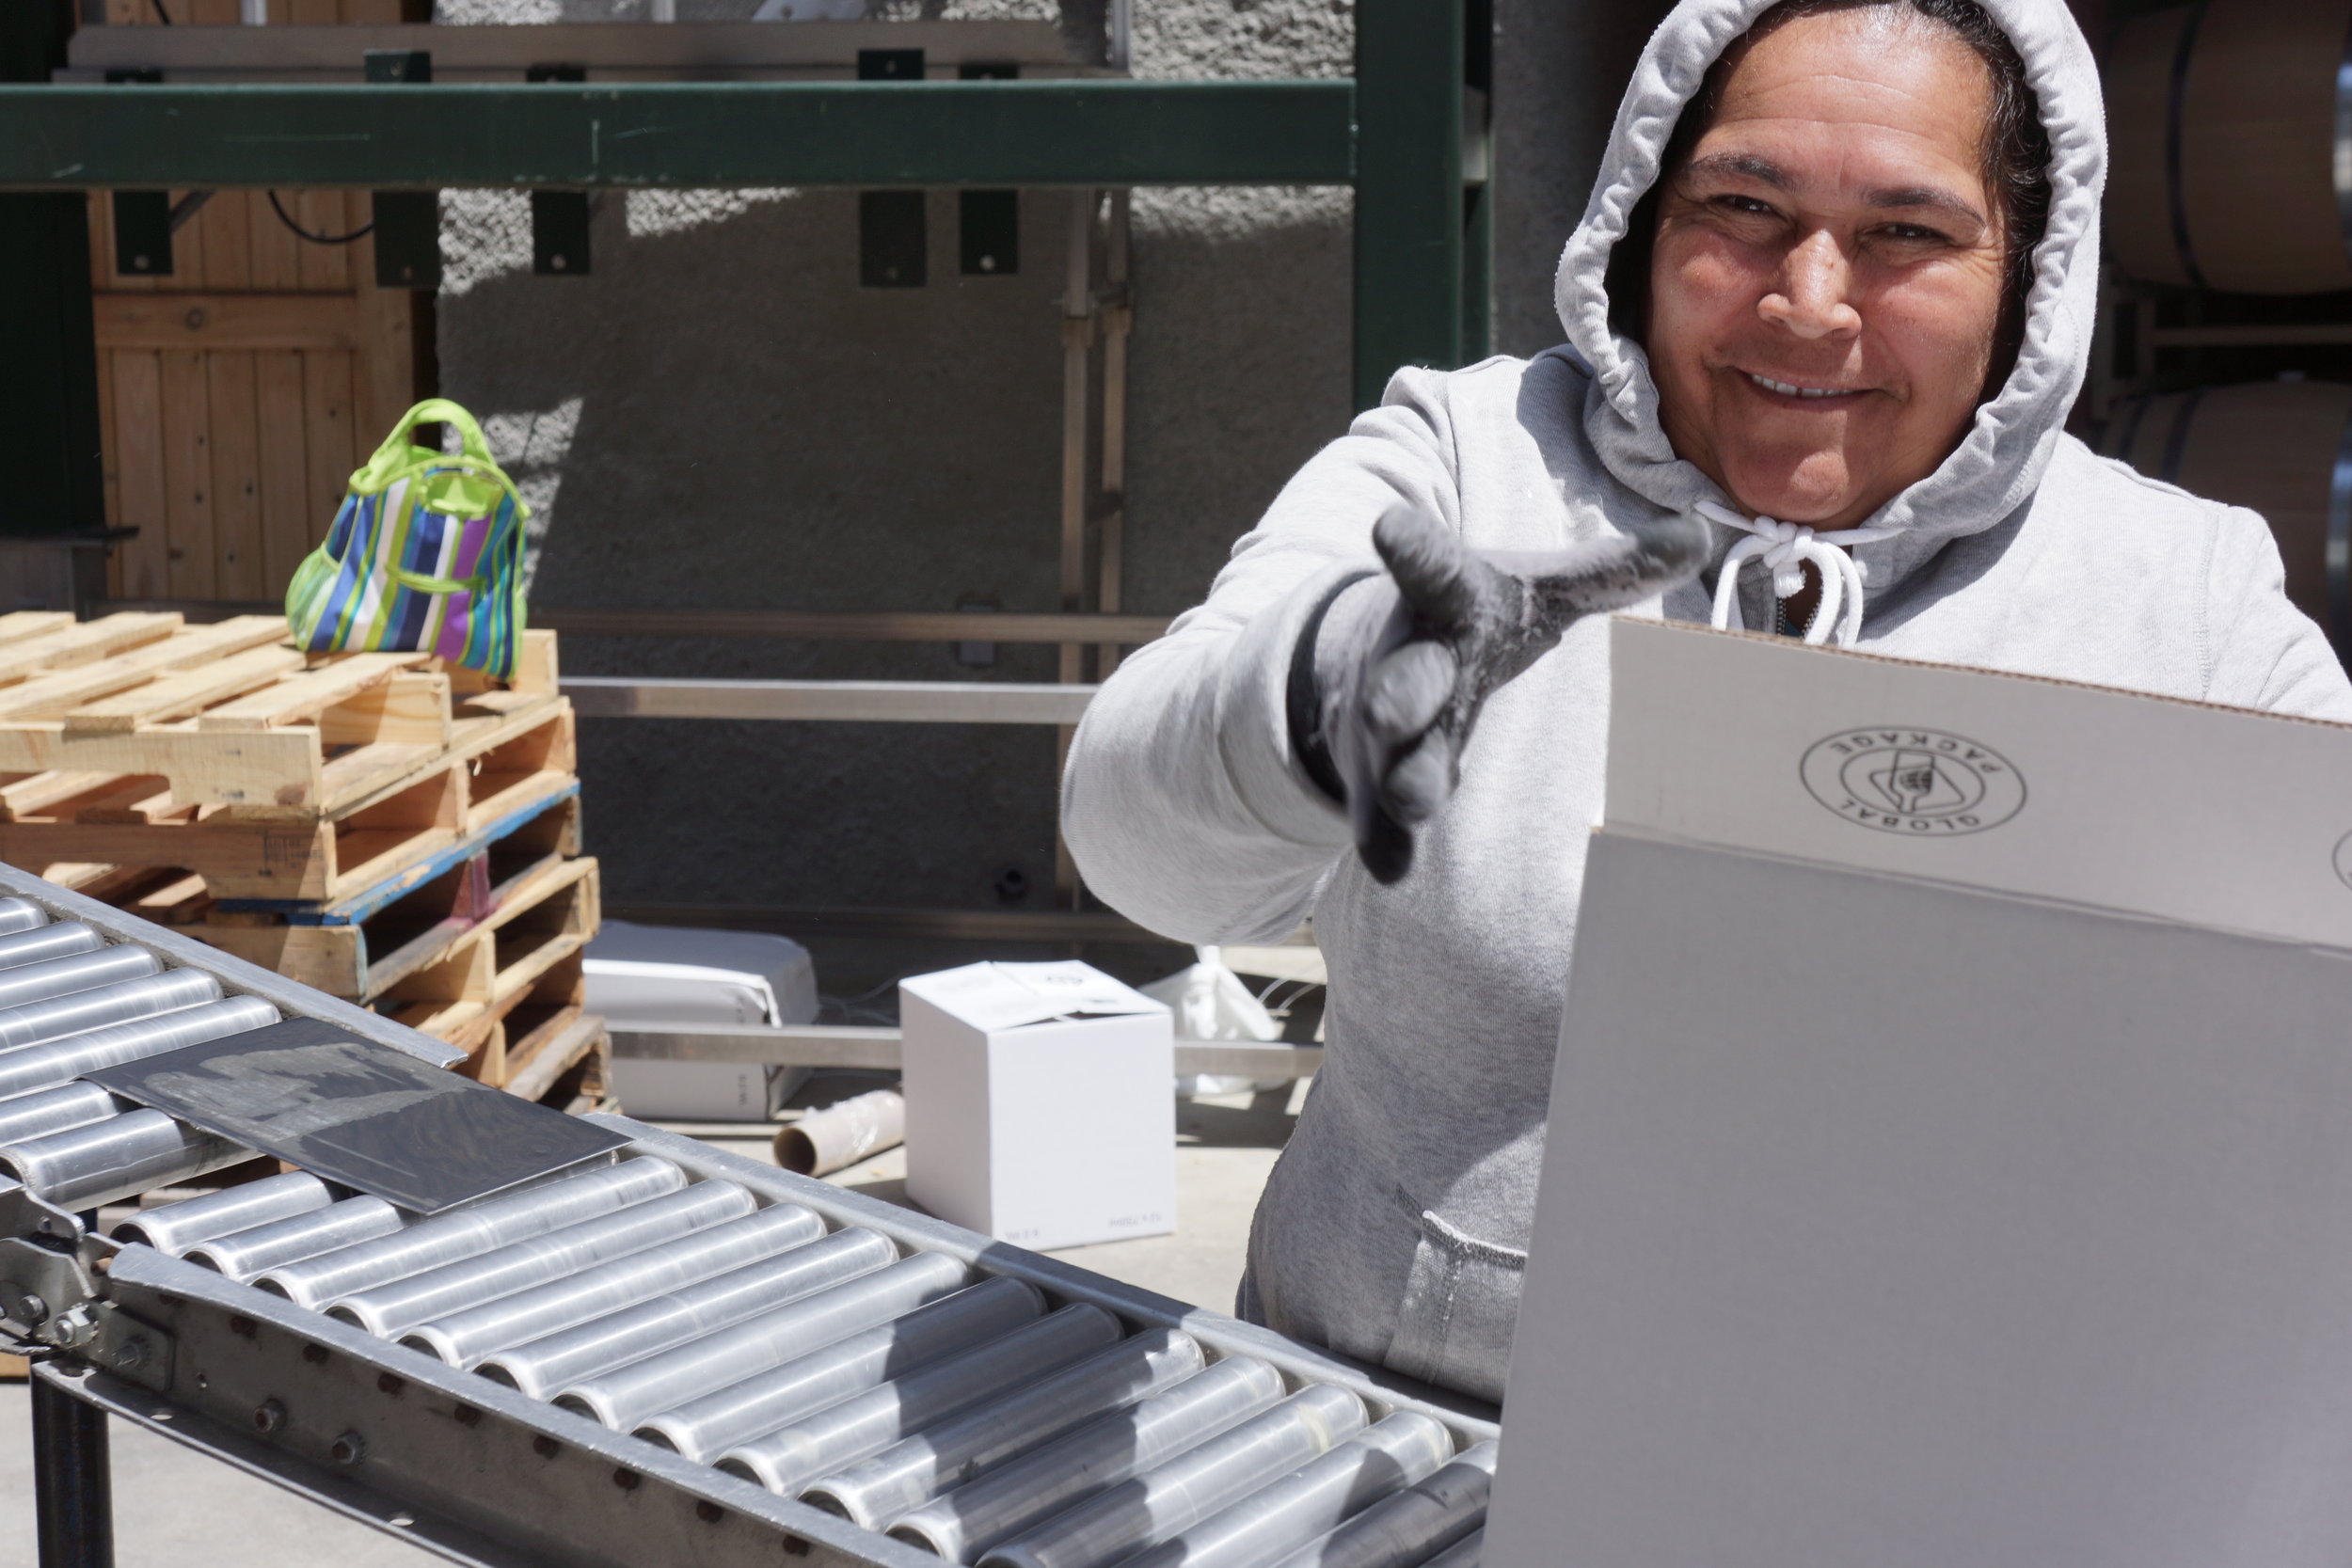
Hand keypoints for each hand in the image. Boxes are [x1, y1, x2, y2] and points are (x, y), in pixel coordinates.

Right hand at [1322, 505, 1708, 882]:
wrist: (1373, 653)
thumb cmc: (1482, 616)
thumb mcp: (1542, 589)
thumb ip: (1614, 570)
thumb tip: (1699, 535)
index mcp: (1449, 601)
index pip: (1434, 570)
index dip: (1415, 550)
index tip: (1388, 529)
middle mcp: (1409, 660)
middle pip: (1406, 675)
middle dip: (1400, 693)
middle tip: (1394, 710)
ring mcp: (1387, 726)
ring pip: (1392, 753)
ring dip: (1403, 776)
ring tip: (1415, 801)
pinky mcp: (1377, 782)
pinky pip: (1376, 818)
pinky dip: (1383, 842)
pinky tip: (1392, 870)